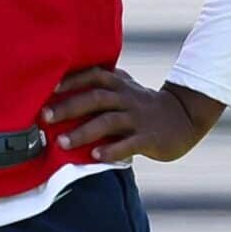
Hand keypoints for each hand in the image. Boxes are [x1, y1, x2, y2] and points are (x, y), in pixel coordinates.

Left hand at [42, 66, 226, 163]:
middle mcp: (127, 98)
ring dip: (84, 132)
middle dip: (69, 107)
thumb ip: (99, 88)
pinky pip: (129, 144)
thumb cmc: (141, 105)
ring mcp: (138, 118)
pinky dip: (112, 149)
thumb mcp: (123, 89)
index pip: (93, 75)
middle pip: (96, 98)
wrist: (184, 117)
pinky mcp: (150, 138)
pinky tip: (95, 156)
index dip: (71, 80)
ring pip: (109, 121)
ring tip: (62, 142)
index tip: (48, 86)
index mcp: (118, 84)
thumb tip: (59, 92)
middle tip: (45, 116)